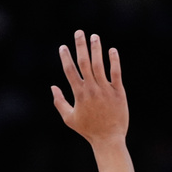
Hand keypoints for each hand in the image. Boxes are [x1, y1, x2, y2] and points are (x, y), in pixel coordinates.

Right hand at [51, 30, 127, 144]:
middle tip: (79, 32)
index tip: (62, 46)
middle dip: (80, 46)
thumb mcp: (69, 118)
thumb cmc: (88, 130)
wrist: (108, 139)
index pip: (70, 71)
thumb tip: (52, 87)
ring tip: (94, 36)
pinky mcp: (118, 92)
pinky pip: (116, 73)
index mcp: (79, 94)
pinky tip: (112, 50)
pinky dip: (114, 61)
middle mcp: (92, 89)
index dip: (65, 57)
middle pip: (84, 63)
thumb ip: (59, 102)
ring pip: (99, 65)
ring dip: (96, 49)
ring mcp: (105, 90)